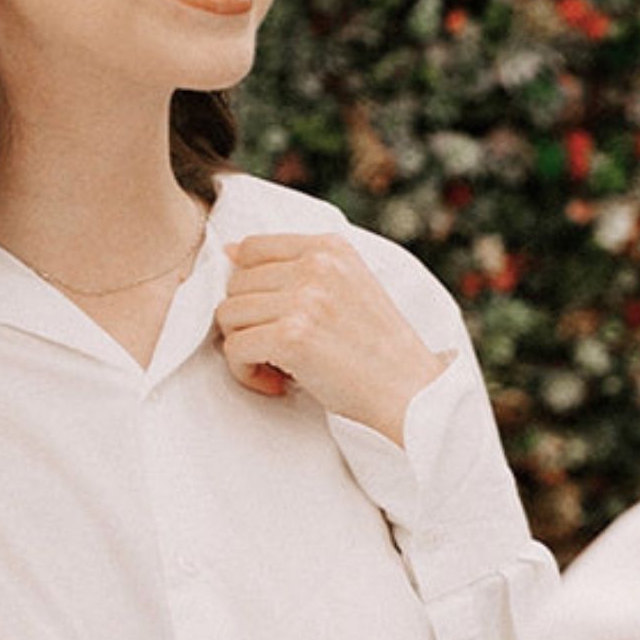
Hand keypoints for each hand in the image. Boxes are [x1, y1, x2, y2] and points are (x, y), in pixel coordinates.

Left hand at [215, 233, 452, 442]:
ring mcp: (303, 300)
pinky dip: (246, 372)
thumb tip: (229, 252)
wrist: (411, 392)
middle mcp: (316, 266)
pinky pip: (234, 349)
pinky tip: (275, 382)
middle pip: (236, 284)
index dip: (248, 286)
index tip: (268, 316)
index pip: (251, 247)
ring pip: (228, 314)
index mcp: (330, 247)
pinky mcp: (291, 337)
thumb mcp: (350, 285)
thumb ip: (299, 267)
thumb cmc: (379, 348)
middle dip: (247, 321)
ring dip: (244, 346)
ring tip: (276, 366)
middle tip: (275, 349)